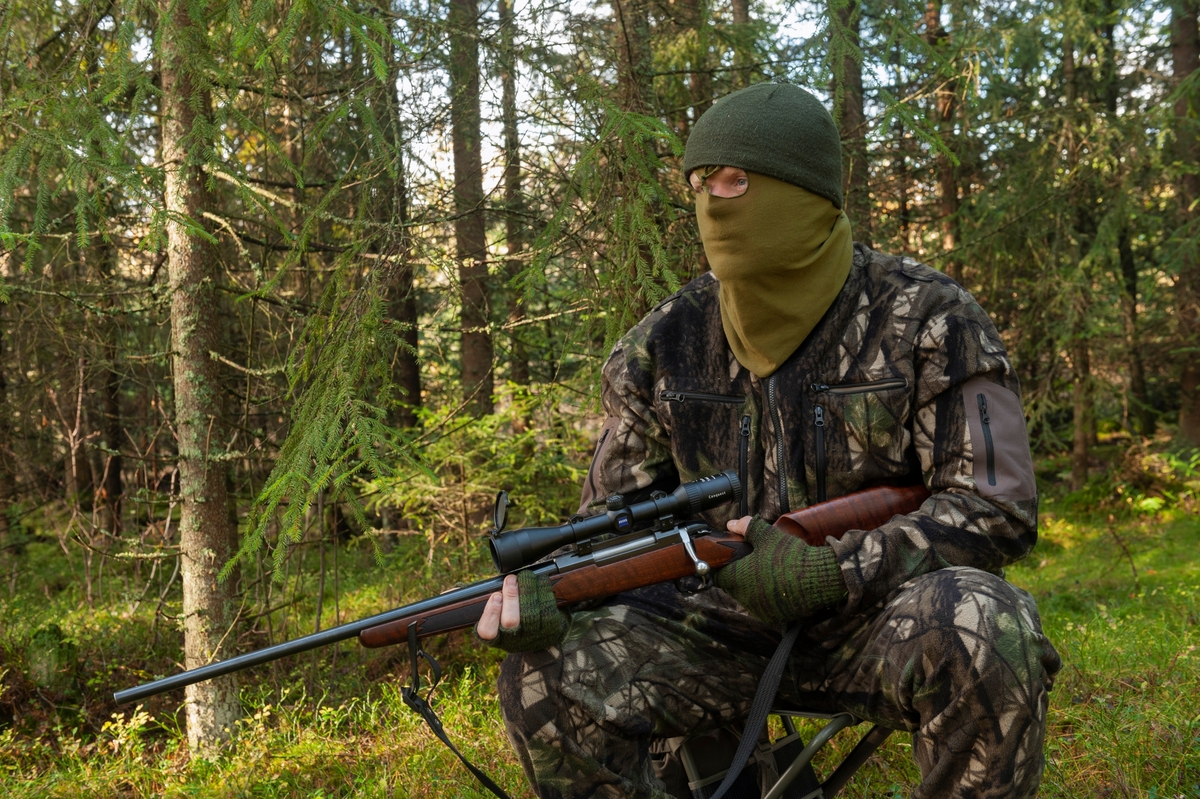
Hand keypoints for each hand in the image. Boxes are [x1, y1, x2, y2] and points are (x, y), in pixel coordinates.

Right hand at [474, 570, 569, 652]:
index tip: (494, 596)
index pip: (486, 632)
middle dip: (510, 597)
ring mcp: (533, 636)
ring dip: (527, 590)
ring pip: (530, 613)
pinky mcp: (550, 628)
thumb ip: (476, 602)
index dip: (490, 614)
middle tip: (510, 580)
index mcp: (495, 637)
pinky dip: (543, 591)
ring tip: (524, 576)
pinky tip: (539, 581)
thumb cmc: (511, 616)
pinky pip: (547, 608)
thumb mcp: (494, 614)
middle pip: (510, 621)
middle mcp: (513, 640)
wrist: (543, 631)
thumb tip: (450, 591)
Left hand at [715, 516, 847, 623]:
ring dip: (753, 587)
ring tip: (767, 573)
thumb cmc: (789, 556)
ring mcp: (760, 610)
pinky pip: (764, 606)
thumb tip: (731, 523)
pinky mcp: (775, 617)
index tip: (730, 560)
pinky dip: (767, 597)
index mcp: (737, 580)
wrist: (818, 578)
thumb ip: (746, 528)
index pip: (719, 576)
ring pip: (749, 597)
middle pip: (733, 587)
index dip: (723, 567)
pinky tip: (778, 585)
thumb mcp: (766, 536)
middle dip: (739, 576)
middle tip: (751, 563)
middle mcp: (745, 599)